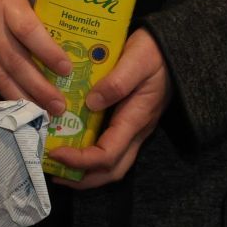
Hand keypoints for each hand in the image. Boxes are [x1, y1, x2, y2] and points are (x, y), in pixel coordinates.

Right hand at [0, 0, 66, 113]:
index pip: (29, 31)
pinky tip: (15, 114)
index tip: (67, 70)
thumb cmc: (4, 2)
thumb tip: (74, 46)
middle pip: (15, 62)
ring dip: (23, 100)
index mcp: (7, 7)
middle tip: (59, 105)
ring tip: (43, 115)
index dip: (48, 52)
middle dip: (39, 87)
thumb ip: (43, 19)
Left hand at [45, 31, 171, 189]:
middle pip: (111, 170)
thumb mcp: (137, 59)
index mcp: (136, 119)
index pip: (107, 155)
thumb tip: (91, 103)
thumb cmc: (154, 51)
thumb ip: (117, 82)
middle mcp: (135, 130)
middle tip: (53, 172)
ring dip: (84, 170)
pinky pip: (109, 146)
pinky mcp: (128, 120)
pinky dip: (88, 152)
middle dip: (82, 179)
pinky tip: (69, 141)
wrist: (173, 47)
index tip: (55, 152)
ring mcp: (133, 128)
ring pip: (111, 162)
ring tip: (57, 163)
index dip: (80, 161)